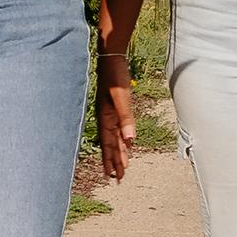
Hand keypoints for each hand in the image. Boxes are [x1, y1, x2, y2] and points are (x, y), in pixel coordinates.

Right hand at [95, 53, 135, 180]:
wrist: (111, 57)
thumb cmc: (115, 75)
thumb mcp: (121, 96)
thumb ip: (126, 118)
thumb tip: (130, 140)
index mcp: (105, 118)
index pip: (110, 144)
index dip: (112, 160)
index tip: (114, 176)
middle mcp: (105, 117)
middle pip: (110, 144)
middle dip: (114, 161)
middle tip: (118, 179)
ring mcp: (109, 112)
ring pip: (114, 137)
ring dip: (118, 152)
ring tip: (121, 166)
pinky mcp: (114, 105)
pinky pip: (117, 127)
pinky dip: (121, 138)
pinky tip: (127, 142)